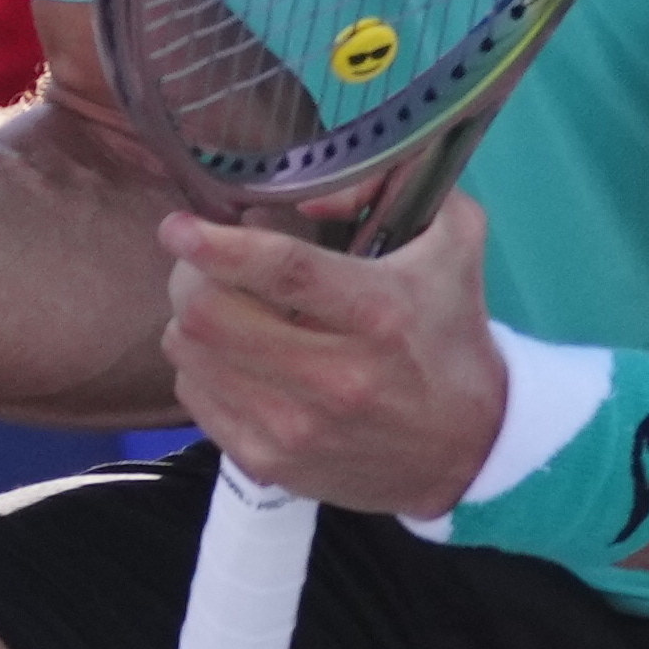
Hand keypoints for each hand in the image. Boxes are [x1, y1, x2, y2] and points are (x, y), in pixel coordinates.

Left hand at [156, 194, 511, 521]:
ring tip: (222, 308)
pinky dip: (201, 366)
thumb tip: (309, 192)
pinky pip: (194, 396)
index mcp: (379, 313)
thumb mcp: (453, 240)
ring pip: (191, 353)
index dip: (218, 244)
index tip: (179, 226)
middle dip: (191, 274)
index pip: (283, 272)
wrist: (469, 449)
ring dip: (191, 319)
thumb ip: (393, 184)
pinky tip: (235, 357)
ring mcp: (295, 427)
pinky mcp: (269, 463)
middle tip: (201, 261)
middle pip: (211, 314)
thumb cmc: (451, 333)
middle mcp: (335, 376)